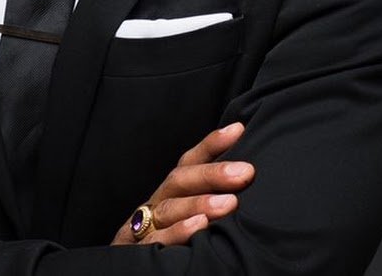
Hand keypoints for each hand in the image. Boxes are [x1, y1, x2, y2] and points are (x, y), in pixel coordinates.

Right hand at [111, 121, 254, 246]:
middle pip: (180, 181)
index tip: (239, 130)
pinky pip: (156, 240)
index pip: (189, 162)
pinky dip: (177, 233)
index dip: (212, 144)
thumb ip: (212, 197)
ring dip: (200, 204)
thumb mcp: (191, 219)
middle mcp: (155, 204)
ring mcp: (142, 226)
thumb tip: (247, 174)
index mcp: (169, 193)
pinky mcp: (134, 251)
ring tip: (230, 203)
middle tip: (245, 173)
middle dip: (213, 174)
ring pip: (168, 209)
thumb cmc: (173, 247)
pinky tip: (198, 228)